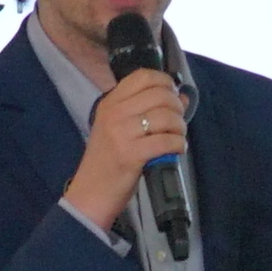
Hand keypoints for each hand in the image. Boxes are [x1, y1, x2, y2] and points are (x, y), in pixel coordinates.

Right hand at [62, 67, 189, 231]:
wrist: (90, 193)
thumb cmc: (106, 161)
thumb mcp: (117, 128)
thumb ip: (145, 110)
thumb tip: (181, 97)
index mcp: (109, 102)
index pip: (143, 76)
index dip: (165, 82)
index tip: (173, 95)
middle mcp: (114, 113)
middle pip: (160, 95)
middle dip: (177, 107)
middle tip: (177, 122)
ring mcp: (121, 133)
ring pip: (166, 117)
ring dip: (180, 128)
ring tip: (177, 137)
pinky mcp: (131, 154)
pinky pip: (166, 141)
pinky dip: (178, 145)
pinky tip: (176, 150)